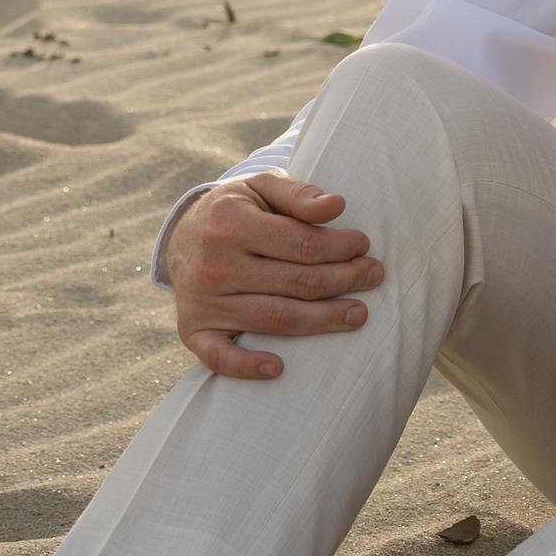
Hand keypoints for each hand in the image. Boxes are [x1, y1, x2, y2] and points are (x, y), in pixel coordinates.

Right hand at [164, 175, 382, 381]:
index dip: (341, 247)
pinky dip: (247, 366)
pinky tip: (279, 368)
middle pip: (297, 282)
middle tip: (374, 275)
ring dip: (323, 320)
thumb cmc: (236, 211)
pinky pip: (219, 357)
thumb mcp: (261, 187)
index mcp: (229, 222)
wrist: (182, 238)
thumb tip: (337, 205)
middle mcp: (214, 264)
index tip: (364, 245)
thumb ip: (299, 194)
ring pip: (276, 319)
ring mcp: (203, 301)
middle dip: (345, 280)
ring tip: (359, 314)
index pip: (302, 243)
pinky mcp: (193, 330)